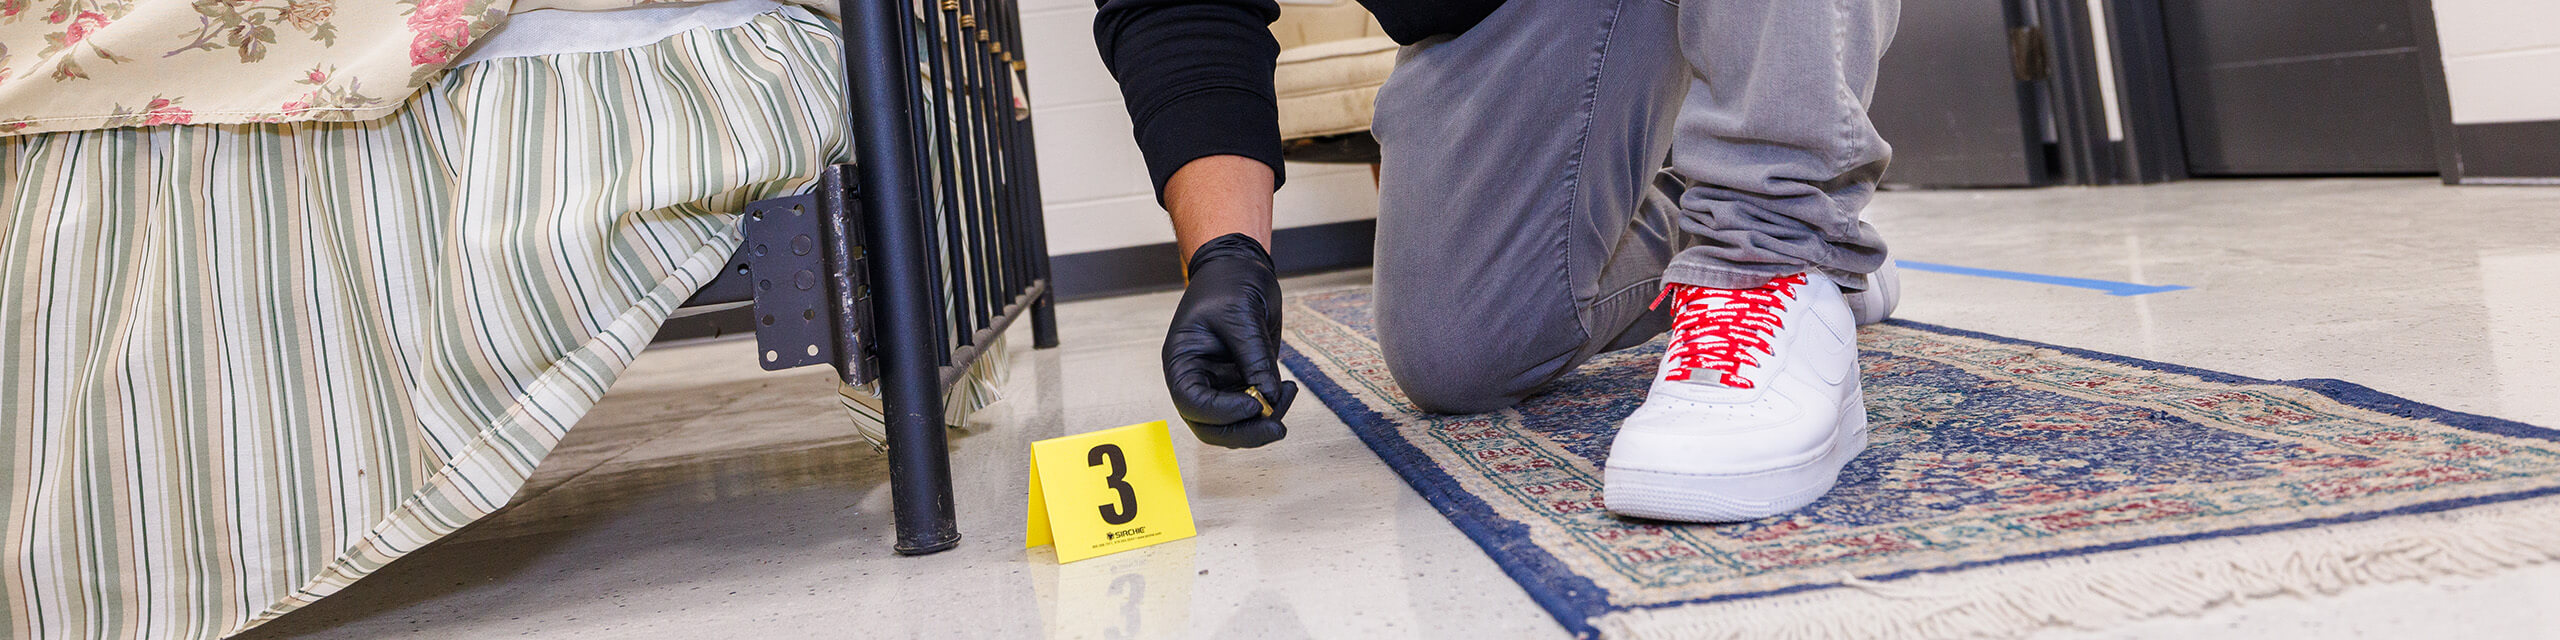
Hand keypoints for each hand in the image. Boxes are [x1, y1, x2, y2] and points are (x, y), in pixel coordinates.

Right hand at [1161, 233, 1297, 447]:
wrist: (1241, 267)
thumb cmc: (1228, 283)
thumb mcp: (1241, 315)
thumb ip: (1254, 358)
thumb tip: (1270, 398)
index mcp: (1182, 361)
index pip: (1192, 402)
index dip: (1221, 413)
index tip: (1254, 404)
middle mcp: (1198, 378)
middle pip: (1212, 426)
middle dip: (1245, 432)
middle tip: (1276, 429)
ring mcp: (1221, 383)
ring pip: (1236, 424)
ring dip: (1263, 420)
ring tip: (1288, 393)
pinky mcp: (1243, 382)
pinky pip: (1255, 409)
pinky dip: (1273, 407)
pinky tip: (1287, 389)